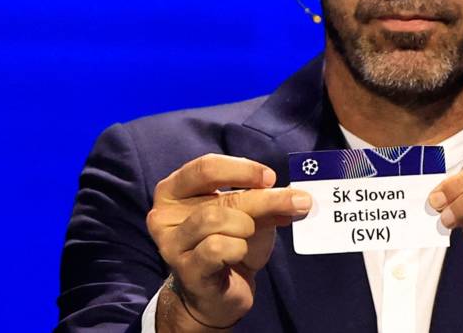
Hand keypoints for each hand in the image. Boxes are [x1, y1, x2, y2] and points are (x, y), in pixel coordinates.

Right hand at [147, 153, 311, 330]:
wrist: (219, 293)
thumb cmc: (230, 244)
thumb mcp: (250, 215)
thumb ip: (266, 201)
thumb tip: (298, 195)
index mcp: (176, 189)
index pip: (206, 167)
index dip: (242, 170)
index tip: (271, 178)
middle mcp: (164, 214)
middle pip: (221, 197)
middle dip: (264, 199)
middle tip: (298, 202)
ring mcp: (171, 243)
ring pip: (216, 220)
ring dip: (247, 226)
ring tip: (250, 235)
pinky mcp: (185, 269)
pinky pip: (218, 248)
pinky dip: (237, 249)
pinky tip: (238, 255)